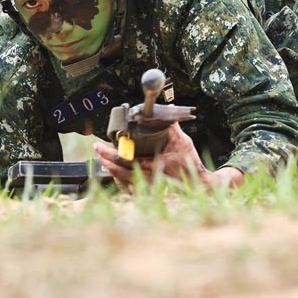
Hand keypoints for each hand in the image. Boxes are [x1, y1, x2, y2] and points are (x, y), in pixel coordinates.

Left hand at [93, 122, 212, 188]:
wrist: (199, 184)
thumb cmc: (190, 165)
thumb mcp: (183, 142)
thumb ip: (172, 126)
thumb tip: (168, 110)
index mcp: (153, 165)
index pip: (125, 160)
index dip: (110, 154)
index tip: (100, 146)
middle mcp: (147, 176)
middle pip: (118, 171)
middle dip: (105, 160)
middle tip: (97, 150)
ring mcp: (147, 183)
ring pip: (122, 178)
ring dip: (110, 168)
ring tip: (102, 159)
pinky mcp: (149, 187)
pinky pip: (129, 184)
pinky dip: (120, 176)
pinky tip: (114, 169)